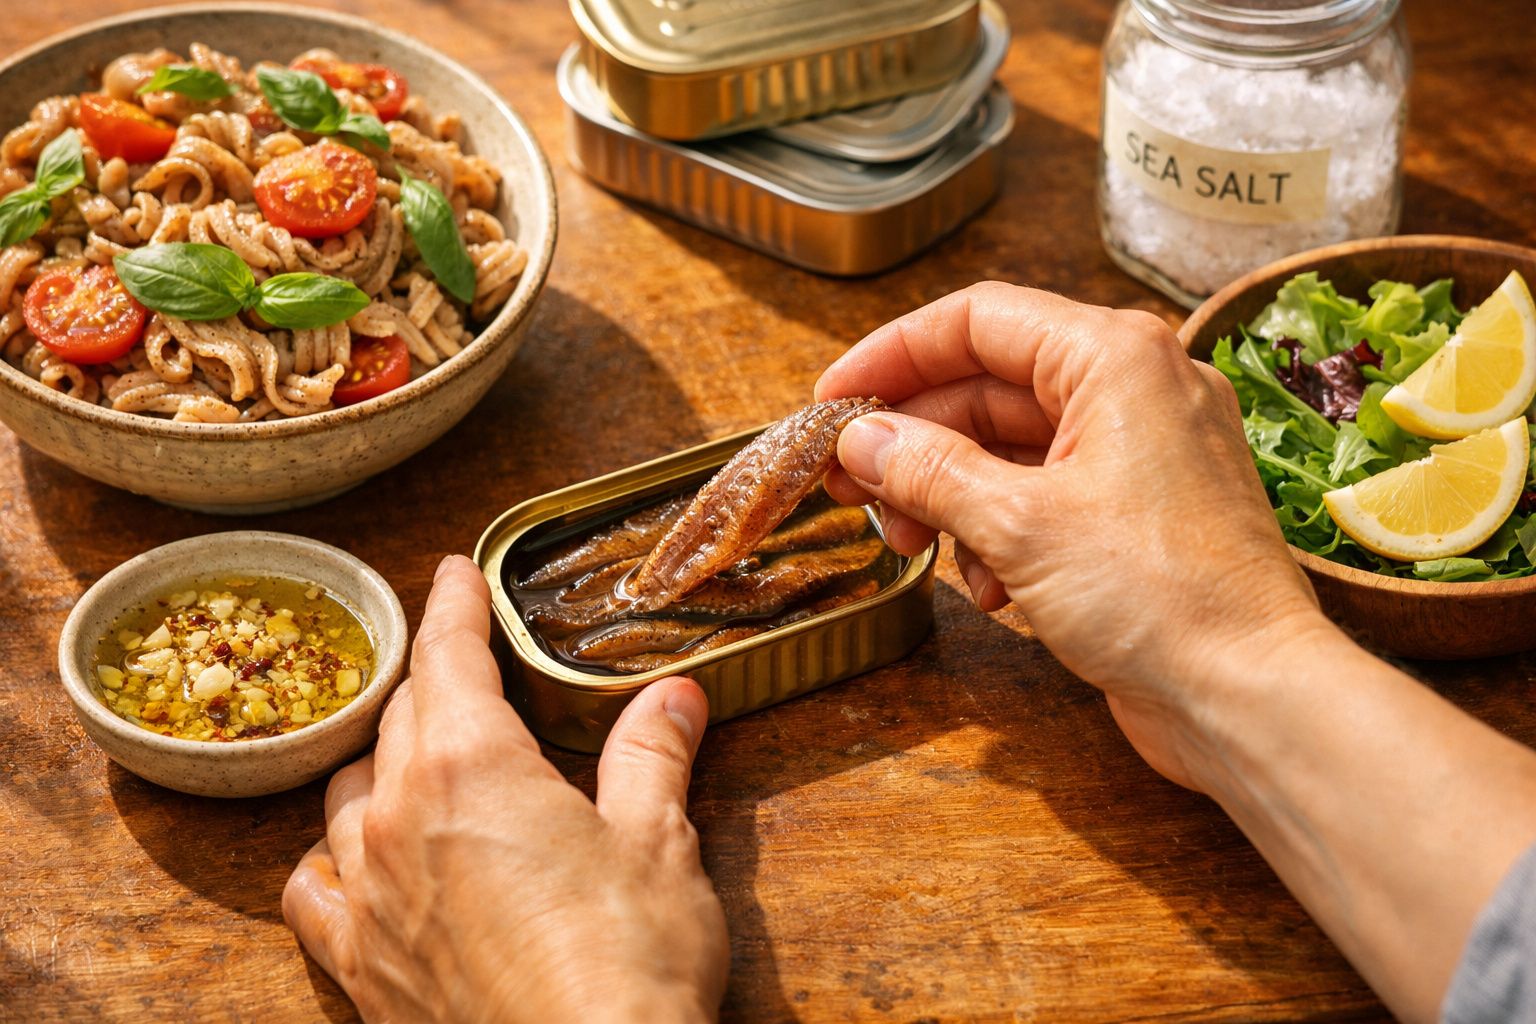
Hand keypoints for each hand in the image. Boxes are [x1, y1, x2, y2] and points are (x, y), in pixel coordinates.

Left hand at [282, 556, 728, 1023]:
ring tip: (418, 756)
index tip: (452, 574)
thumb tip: (675, 698)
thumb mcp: (658, 841)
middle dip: (433, 680)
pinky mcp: (358, 964)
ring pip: (350, 791)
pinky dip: (332, 857)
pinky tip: (354, 859)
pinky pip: (315, 887)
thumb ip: (651, 756)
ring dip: (384, 760)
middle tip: (461, 661)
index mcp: (473, 765)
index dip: (453, 605)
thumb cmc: (626, 963)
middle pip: (402, 717)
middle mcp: (401, 815)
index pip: (448, 655)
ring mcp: (369, 892)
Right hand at [815, 282, 1329, 790]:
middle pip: (988, 386)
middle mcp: (1134, 389)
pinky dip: (1000, 532)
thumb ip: (928, 469)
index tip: (833, 399)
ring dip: (951, 493)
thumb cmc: (1161, 597)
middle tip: (849, 484)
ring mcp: (1141, 454)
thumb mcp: (1018, 525)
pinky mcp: (1139, 514)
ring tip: (911, 542)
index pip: (977, 320)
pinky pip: (1044, 497)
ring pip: (1011, 447)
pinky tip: (989, 588)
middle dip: (915, 439)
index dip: (893, 354)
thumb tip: (861, 438)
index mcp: (1115, 357)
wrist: (1251, 697)